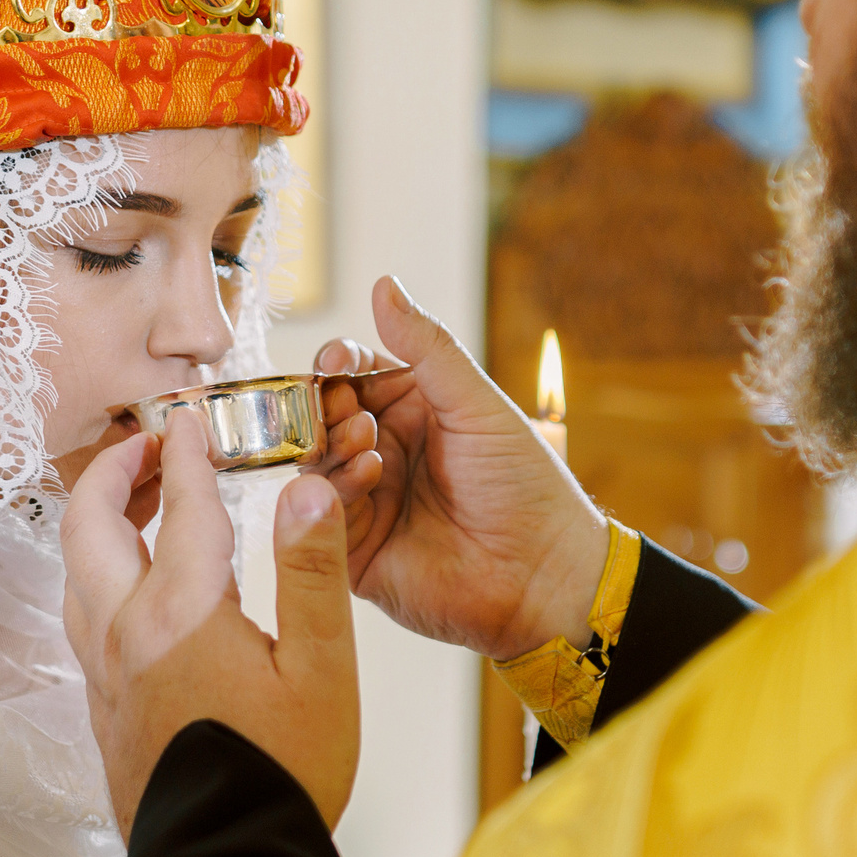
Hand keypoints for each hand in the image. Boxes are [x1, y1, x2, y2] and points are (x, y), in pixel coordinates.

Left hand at [62, 414, 359, 836]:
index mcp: (180, 613)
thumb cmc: (285, 773)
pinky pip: (82, 616)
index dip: (186, 453)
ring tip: (136, 499)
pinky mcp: (103, 708)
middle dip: (112, 471)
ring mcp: (105, 674)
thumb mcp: (323, 668)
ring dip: (97, 521)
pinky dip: (98, 571)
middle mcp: (125, 634)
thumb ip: (311, 572)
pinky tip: (129, 583)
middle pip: (89, 526)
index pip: (179, 507)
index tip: (191, 415)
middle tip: (146, 444)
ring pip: (75, 572)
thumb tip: (307, 488)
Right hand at [305, 278, 610, 662]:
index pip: (352, 374)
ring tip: (368, 444)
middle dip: (326, 404)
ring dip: (332, 443)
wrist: (542, 572)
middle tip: (351, 410)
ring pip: (314, 459)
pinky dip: (334, 487)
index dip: (337, 364)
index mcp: (411, 410)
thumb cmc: (524, 484)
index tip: (336, 362)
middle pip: (322, 414)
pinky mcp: (354, 549)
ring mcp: (366, 499)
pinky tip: (368, 476)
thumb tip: (384, 284)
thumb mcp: (476, 404)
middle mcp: (382, 451)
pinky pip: (319, 512)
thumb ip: (427, 348)